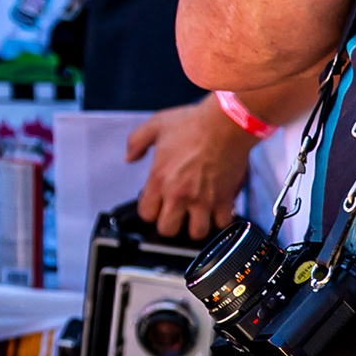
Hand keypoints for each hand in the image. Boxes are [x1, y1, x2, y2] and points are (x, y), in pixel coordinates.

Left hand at [126, 97, 253, 241]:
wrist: (226, 123)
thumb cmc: (193, 123)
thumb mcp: (156, 125)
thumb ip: (137, 142)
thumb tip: (129, 157)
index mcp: (159, 179)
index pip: (146, 214)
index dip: (151, 211)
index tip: (158, 203)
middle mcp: (179, 194)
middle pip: (168, 230)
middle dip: (171, 224)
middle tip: (177, 213)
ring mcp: (203, 199)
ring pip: (196, 233)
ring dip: (197, 226)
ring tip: (198, 215)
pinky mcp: (225, 199)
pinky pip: (222, 224)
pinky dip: (221, 220)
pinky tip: (219, 210)